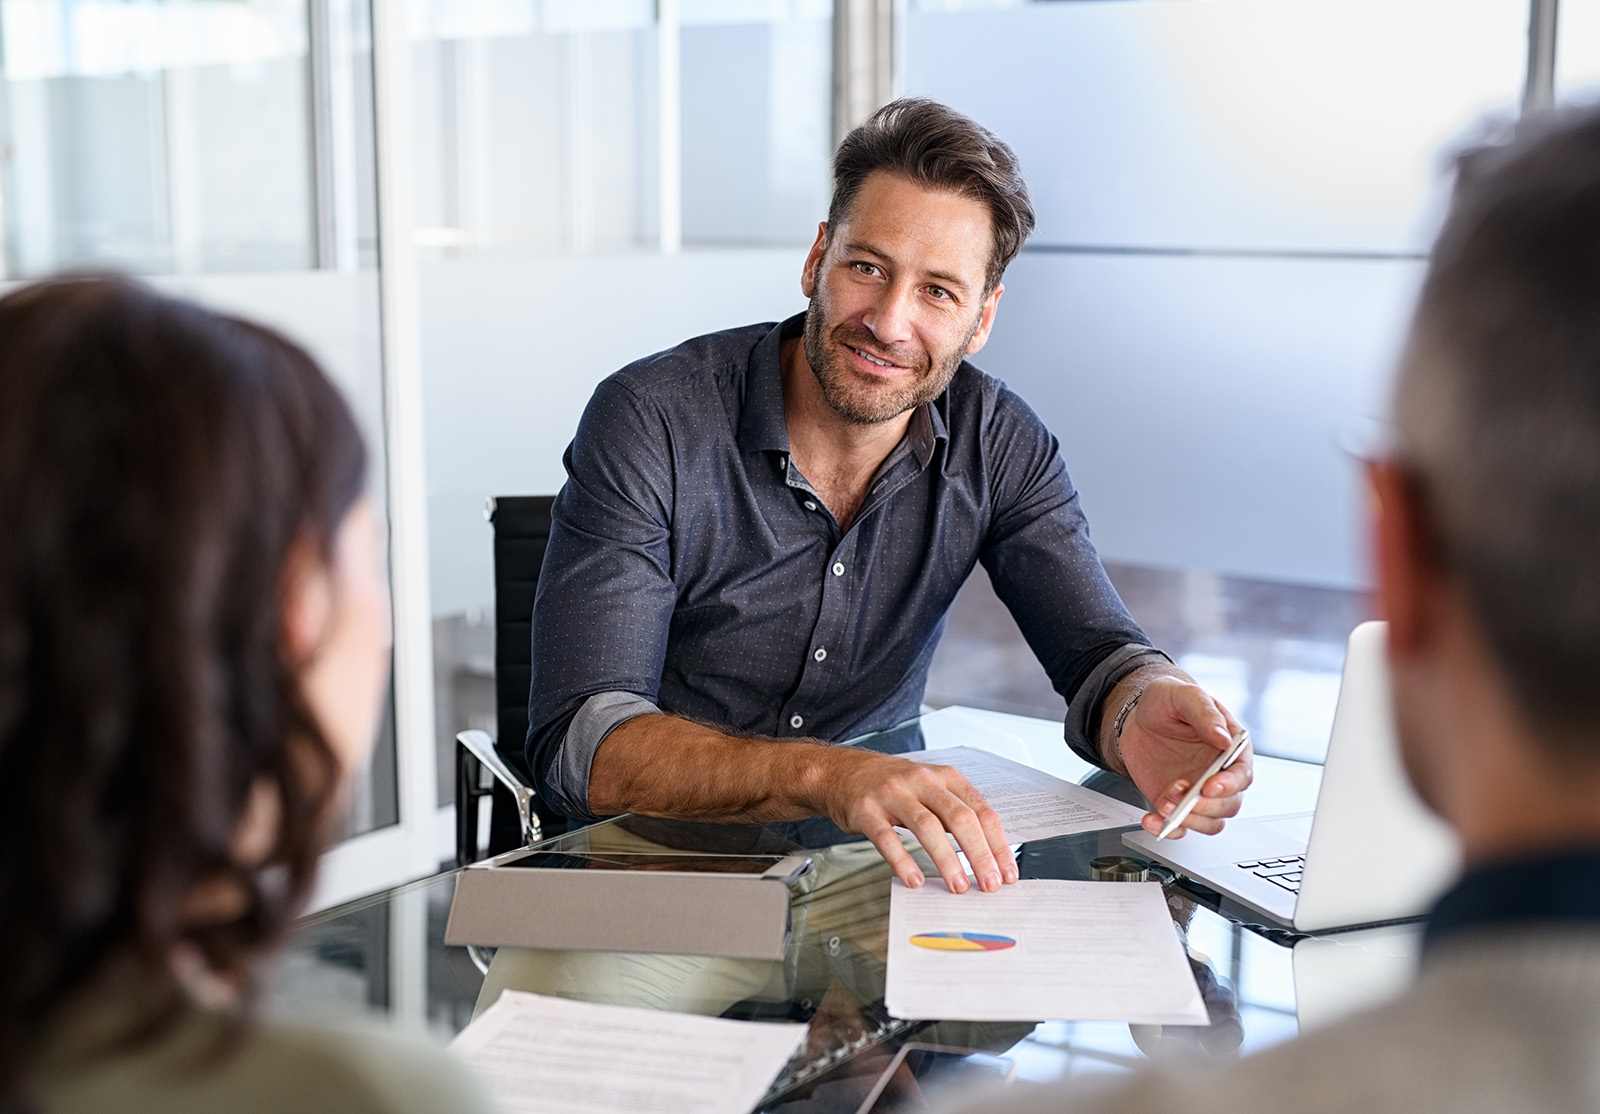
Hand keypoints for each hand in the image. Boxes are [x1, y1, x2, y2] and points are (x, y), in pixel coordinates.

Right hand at [816, 749, 1017, 892]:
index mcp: (944, 777)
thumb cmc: (892, 785)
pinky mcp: (867, 810)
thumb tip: (986, 854)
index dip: (997, 844)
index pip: (981, 811)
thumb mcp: (930, 788)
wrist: (842, 773)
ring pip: (927, 827)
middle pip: (960, 818)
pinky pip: (888, 838)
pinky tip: (914, 879)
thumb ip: (955, 812)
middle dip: (979, 855)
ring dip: (947, 860)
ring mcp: (893, 794)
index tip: (1006, 872)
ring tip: (958, 886)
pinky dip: (903, 861)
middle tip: (988, 883)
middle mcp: (921, 781)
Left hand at [1118, 676, 1251, 837]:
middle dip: (1207, 806)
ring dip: (1189, 819)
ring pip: (1210, 822)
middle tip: (1181, 795)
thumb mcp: (1183, 696)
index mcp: (1230, 747)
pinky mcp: (1178, 803)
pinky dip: (1169, 830)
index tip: (1210, 787)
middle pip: (1229, 805)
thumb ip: (1204, 713)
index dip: (1230, 785)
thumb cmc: (1166, 702)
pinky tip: (1152, 820)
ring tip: (1164, 803)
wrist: (1136, 716)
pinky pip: (1181, 827)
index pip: (1242, 774)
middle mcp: (1219, 774)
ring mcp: (1199, 792)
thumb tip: (1224, 738)